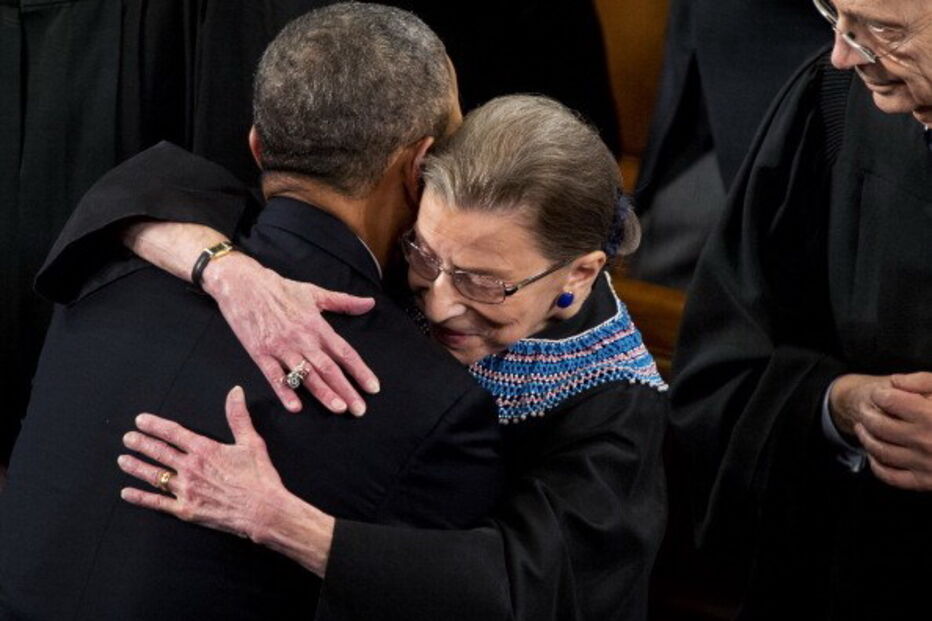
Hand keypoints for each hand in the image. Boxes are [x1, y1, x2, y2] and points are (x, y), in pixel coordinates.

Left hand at [118, 387, 288, 539]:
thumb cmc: (259, 477)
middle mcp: (190, 468)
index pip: (173, 433)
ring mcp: (186, 490)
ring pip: (154, 475)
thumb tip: (235, 391)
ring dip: (136, 466)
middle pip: (159, 452)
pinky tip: (127, 492)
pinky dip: (140, 497)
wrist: (263, 511)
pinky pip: (157, 502)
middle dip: (140, 443)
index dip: (155, 425)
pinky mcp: (186, 510)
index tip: (140, 420)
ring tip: (122, 460)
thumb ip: (238, 416)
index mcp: (204, 449)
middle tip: (127, 438)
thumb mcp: (251, 442)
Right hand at [203, 253, 379, 414]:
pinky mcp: (260, 353)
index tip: (373, 387)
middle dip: (346, 390)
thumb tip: (370, 303)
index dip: (360, 371)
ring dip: (323, 393)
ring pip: (306, 374)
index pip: (344, 352)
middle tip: (360, 410)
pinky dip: (285, 392)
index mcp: (317, 325)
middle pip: (329, 368)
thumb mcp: (314, 293)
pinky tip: (295, 407)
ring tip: (338, 408)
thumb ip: (344, 302)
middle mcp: (302, 338)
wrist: (242, 284)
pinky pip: (274, 376)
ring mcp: (281, 347)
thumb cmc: (279, 288)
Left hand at [833, 372, 931, 490]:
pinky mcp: (925, 481)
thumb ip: (922, 381)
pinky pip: (891, 476)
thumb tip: (894, 382)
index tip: (881, 393)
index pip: (889, 400)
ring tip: (863, 429)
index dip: (881, 393)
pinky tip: (873, 455)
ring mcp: (925, 464)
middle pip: (878, 425)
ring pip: (880, 450)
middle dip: (866, 415)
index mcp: (930, 415)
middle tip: (865, 411)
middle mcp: (925, 440)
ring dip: (865, 438)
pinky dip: (876, 465)